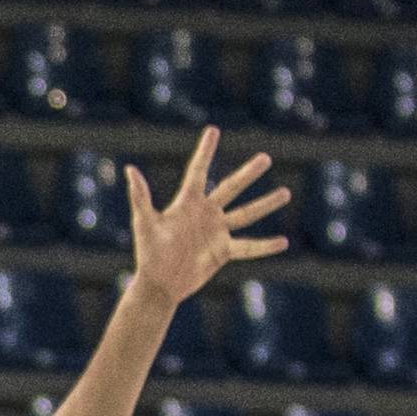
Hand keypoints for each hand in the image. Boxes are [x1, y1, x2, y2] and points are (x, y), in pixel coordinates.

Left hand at [127, 127, 290, 306]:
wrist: (158, 284)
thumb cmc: (148, 253)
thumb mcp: (145, 223)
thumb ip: (141, 196)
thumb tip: (130, 169)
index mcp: (188, 203)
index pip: (198, 171)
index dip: (205, 151)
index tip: (213, 130)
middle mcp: (205, 213)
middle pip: (231, 188)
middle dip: (249, 173)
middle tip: (266, 158)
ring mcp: (216, 232)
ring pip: (246, 214)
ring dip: (266, 204)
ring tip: (286, 192)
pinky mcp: (223, 252)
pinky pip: (248, 247)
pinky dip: (265, 246)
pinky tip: (283, 242)